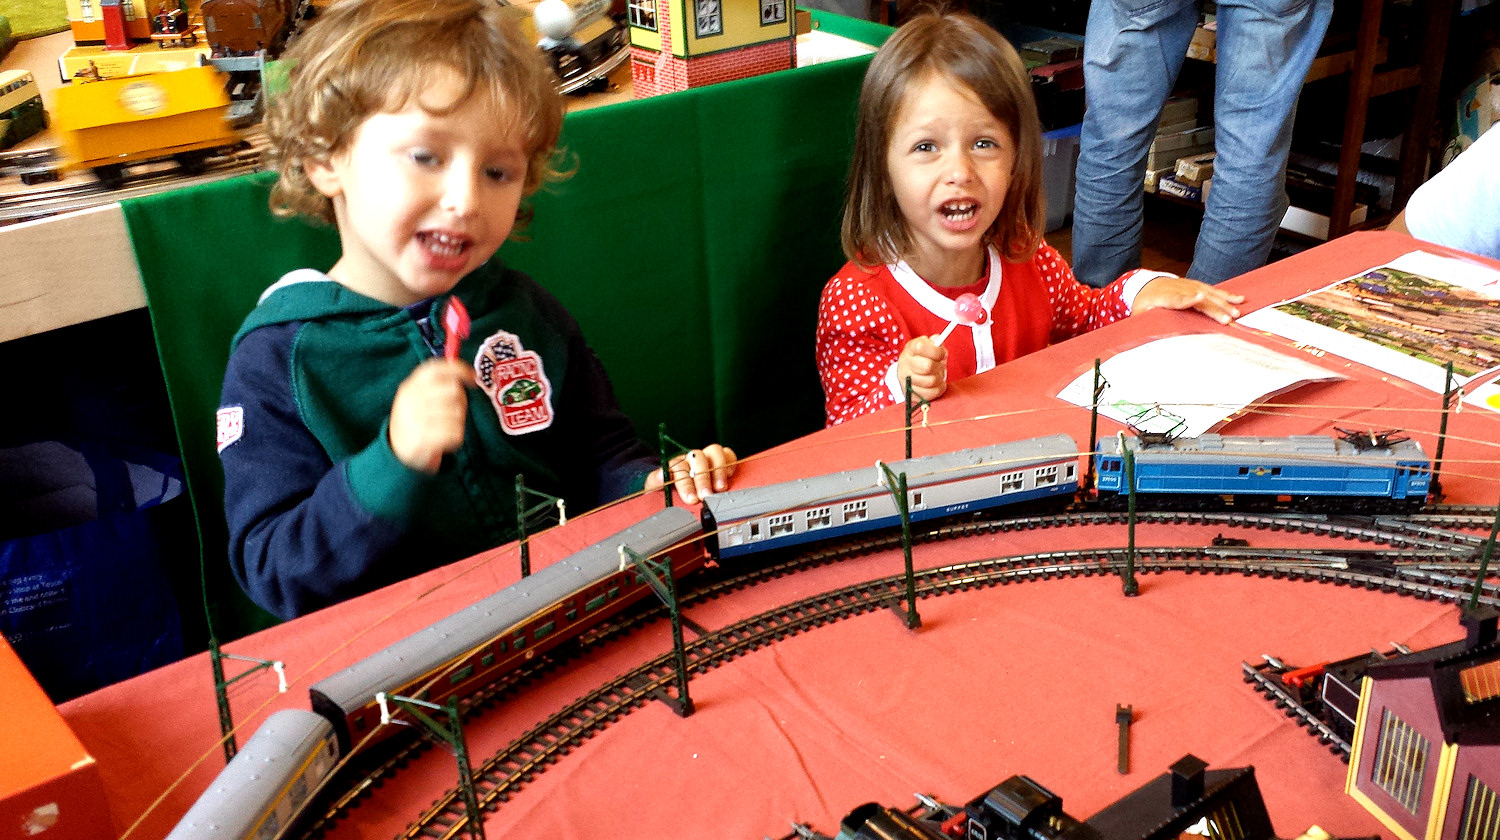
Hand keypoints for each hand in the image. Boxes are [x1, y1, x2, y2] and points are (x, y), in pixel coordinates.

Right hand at [388, 358, 472, 473]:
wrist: (396, 450)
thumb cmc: (416, 419)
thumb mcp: (418, 397)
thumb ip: (440, 383)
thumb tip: (470, 374)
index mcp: (411, 386)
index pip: (437, 368)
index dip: (459, 370)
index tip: (472, 377)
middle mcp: (411, 399)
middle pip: (454, 391)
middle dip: (460, 402)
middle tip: (452, 413)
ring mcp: (415, 419)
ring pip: (457, 414)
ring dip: (457, 423)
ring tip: (444, 429)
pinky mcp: (422, 439)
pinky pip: (455, 434)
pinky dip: (455, 439)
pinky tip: (444, 441)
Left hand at [644, 443, 736, 503]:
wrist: (675, 482)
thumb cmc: (668, 485)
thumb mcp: (655, 485)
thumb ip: (656, 480)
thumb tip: (661, 476)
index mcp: (676, 462)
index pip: (680, 468)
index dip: (686, 484)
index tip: (691, 498)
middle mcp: (692, 457)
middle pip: (698, 459)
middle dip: (703, 479)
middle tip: (705, 495)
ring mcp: (707, 456)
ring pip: (715, 452)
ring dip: (719, 470)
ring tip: (720, 488)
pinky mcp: (721, 459)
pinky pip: (728, 454)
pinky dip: (730, 463)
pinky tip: (730, 475)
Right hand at [896, 336, 947, 402]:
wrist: (911, 374)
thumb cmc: (924, 358)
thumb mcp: (928, 346)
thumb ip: (935, 341)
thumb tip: (937, 340)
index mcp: (910, 349)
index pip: (921, 347)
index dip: (937, 351)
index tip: (942, 354)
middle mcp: (904, 364)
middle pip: (928, 366)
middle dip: (939, 366)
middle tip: (940, 365)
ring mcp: (906, 380)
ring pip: (931, 381)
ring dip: (940, 378)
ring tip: (937, 374)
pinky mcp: (911, 394)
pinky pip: (931, 393)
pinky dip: (938, 388)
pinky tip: (936, 384)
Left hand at [1133, 276, 1244, 323]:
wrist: (1147, 284)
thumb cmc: (1144, 303)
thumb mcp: (1138, 313)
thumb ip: (1141, 321)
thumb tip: (1142, 333)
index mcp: (1165, 297)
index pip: (1178, 299)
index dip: (1189, 299)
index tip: (1199, 298)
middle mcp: (1181, 289)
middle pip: (1199, 299)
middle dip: (1214, 308)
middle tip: (1227, 319)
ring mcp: (1191, 286)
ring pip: (1210, 293)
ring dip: (1224, 303)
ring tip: (1236, 312)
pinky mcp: (1198, 285)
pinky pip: (1214, 290)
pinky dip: (1227, 295)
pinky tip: (1239, 299)